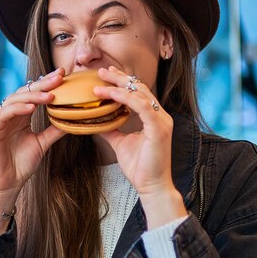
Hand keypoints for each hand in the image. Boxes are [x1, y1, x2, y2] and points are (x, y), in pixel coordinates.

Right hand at [0, 68, 65, 232]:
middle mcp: (10, 114)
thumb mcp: (42, 144)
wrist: (6, 184)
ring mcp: (0, 120)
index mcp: (22, 116)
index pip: (35, 94)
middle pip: (26, 92)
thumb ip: (54, 130)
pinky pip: (4, 114)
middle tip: (59, 76)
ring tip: (50, 95)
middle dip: (43, 83)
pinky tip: (31, 107)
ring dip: (33, 95)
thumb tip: (74, 119)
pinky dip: (18, 109)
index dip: (48, 84)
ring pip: (15, 99)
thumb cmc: (21, 165)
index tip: (65, 75)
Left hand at [94, 66, 186, 228]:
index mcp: (153, 118)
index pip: (138, 93)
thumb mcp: (120, 143)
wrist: (151, 186)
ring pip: (140, 94)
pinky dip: (125, 98)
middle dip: (119, 77)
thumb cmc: (139, 167)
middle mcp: (160, 116)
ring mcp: (161, 121)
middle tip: (100, 71)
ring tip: (100, 81)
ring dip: (118, 86)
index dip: (121, 82)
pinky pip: (142, 106)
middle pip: (139, 88)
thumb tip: (95, 121)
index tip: (104, 75)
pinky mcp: (159, 128)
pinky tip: (110, 94)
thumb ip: (111, 129)